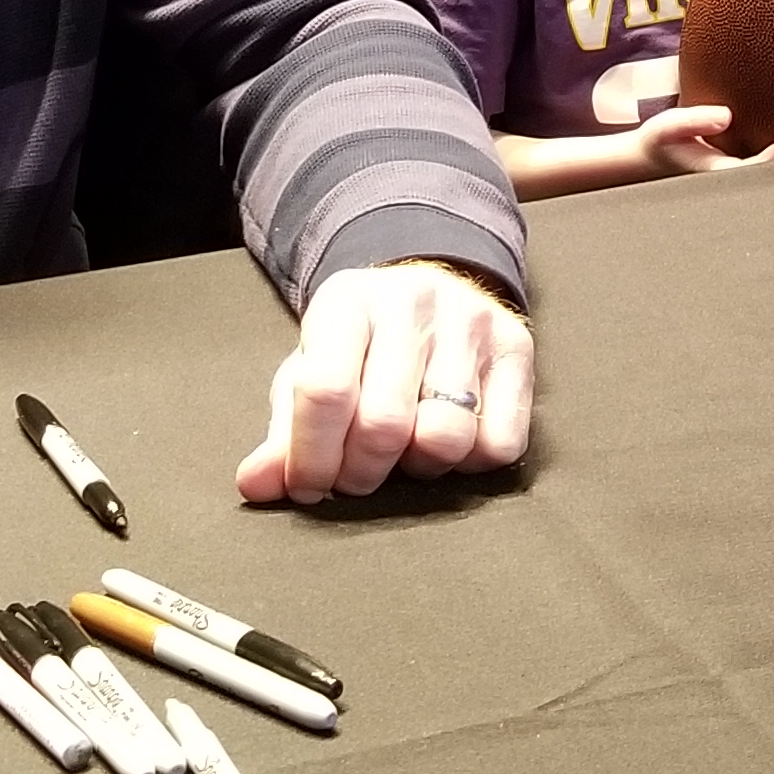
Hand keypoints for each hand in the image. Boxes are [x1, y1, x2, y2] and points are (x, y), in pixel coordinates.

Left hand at [236, 261, 533, 504]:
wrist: (429, 286)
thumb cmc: (360, 346)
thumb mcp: (313, 371)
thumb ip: (284, 433)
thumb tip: (256, 486)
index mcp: (348, 301)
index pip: (326, 391)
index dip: (312, 457)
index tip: (308, 486)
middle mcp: (412, 302)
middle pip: (385, 424)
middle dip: (360, 473)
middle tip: (352, 477)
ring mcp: (471, 322)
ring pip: (445, 437)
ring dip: (417, 469)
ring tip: (403, 454)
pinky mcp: (517, 349)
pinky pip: (499, 444)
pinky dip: (469, 463)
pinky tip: (448, 442)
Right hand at [628, 101, 773, 176]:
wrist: (651, 160)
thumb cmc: (661, 142)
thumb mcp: (668, 127)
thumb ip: (695, 121)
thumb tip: (727, 116)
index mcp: (712, 173)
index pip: (745, 172)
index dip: (766, 162)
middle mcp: (727, 182)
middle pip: (762, 185)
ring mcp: (732, 182)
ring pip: (763, 183)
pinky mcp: (737, 177)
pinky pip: (760, 175)